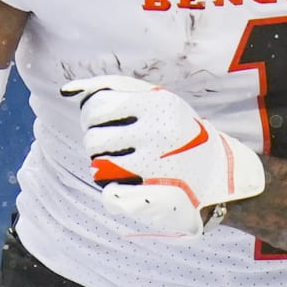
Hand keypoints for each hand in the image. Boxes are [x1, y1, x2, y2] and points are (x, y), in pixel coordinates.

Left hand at [61, 76, 264, 237]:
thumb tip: (67, 91)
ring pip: (98, 168)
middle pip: (93, 140)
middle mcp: (159, 134)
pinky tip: (128, 186)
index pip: (96, 108)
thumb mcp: (154, 98)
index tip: (103, 123)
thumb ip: (111, 88)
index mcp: (158, 104)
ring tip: (128, 165)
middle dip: (98, 144)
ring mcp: (158, 168)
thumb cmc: (177, 130)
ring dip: (105, 168)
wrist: (219, 172)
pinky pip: (110, 196)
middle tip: (118, 147)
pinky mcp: (156, 199)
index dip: (91, 117)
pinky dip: (112, 193)